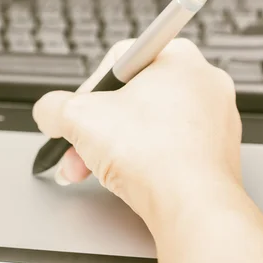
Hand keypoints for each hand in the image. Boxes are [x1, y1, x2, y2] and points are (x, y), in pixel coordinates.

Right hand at [32, 38, 242, 226]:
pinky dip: (144, 160)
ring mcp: (214, 118)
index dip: (86, 92)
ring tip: (95, 169)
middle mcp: (202, 82)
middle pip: (130, 99)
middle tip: (78, 150)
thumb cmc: (153, 154)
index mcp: (177, 56)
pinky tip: (128, 177)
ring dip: (113, 147)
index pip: (116, 63)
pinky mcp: (214, 151)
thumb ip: (53, 108)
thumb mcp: (78, 119)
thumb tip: (48, 112)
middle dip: (94, 129)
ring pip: (147, 126)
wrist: (192, 205)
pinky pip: (168, 147)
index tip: (75, 115)